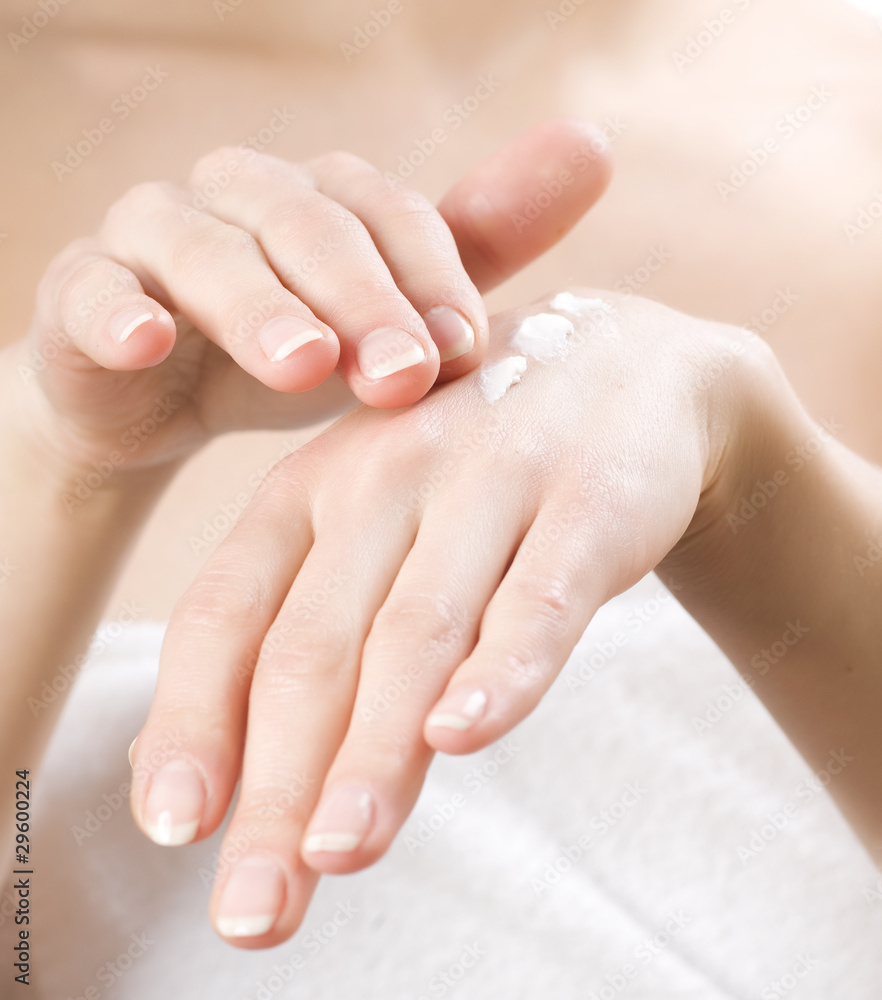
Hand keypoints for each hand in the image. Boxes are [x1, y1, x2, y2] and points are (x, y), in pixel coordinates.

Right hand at [9, 119, 609, 483]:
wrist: (161, 404)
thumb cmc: (293, 355)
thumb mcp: (388, 315)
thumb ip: (475, 245)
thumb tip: (596, 143)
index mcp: (324, 201)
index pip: (391, 217)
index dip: (432, 279)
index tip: (469, 356)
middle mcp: (243, 198)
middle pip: (309, 224)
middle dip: (361, 299)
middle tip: (404, 375)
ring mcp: (155, 236)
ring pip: (207, 248)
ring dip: (258, 304)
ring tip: (304, 363)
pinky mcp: (81, 289)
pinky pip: (91, 290)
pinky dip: (117, 309)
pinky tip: (147, 339)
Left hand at [130, 288, 769, 945]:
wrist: (620, 374)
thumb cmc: (471, 477)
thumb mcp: (367, 530)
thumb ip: (298, 631)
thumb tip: (207, 774)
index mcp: (309, 489)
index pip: (224, 613)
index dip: (191, 721)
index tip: (173, 829)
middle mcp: (382, 475)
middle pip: (311, 648)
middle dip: (276, 786)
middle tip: (252, 912)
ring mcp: (488, 481)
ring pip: (416, 631)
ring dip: (374, 752)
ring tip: (337, 855)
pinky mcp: (586, 500)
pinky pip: (540, 595)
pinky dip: (501, 668)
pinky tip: (465, 737)